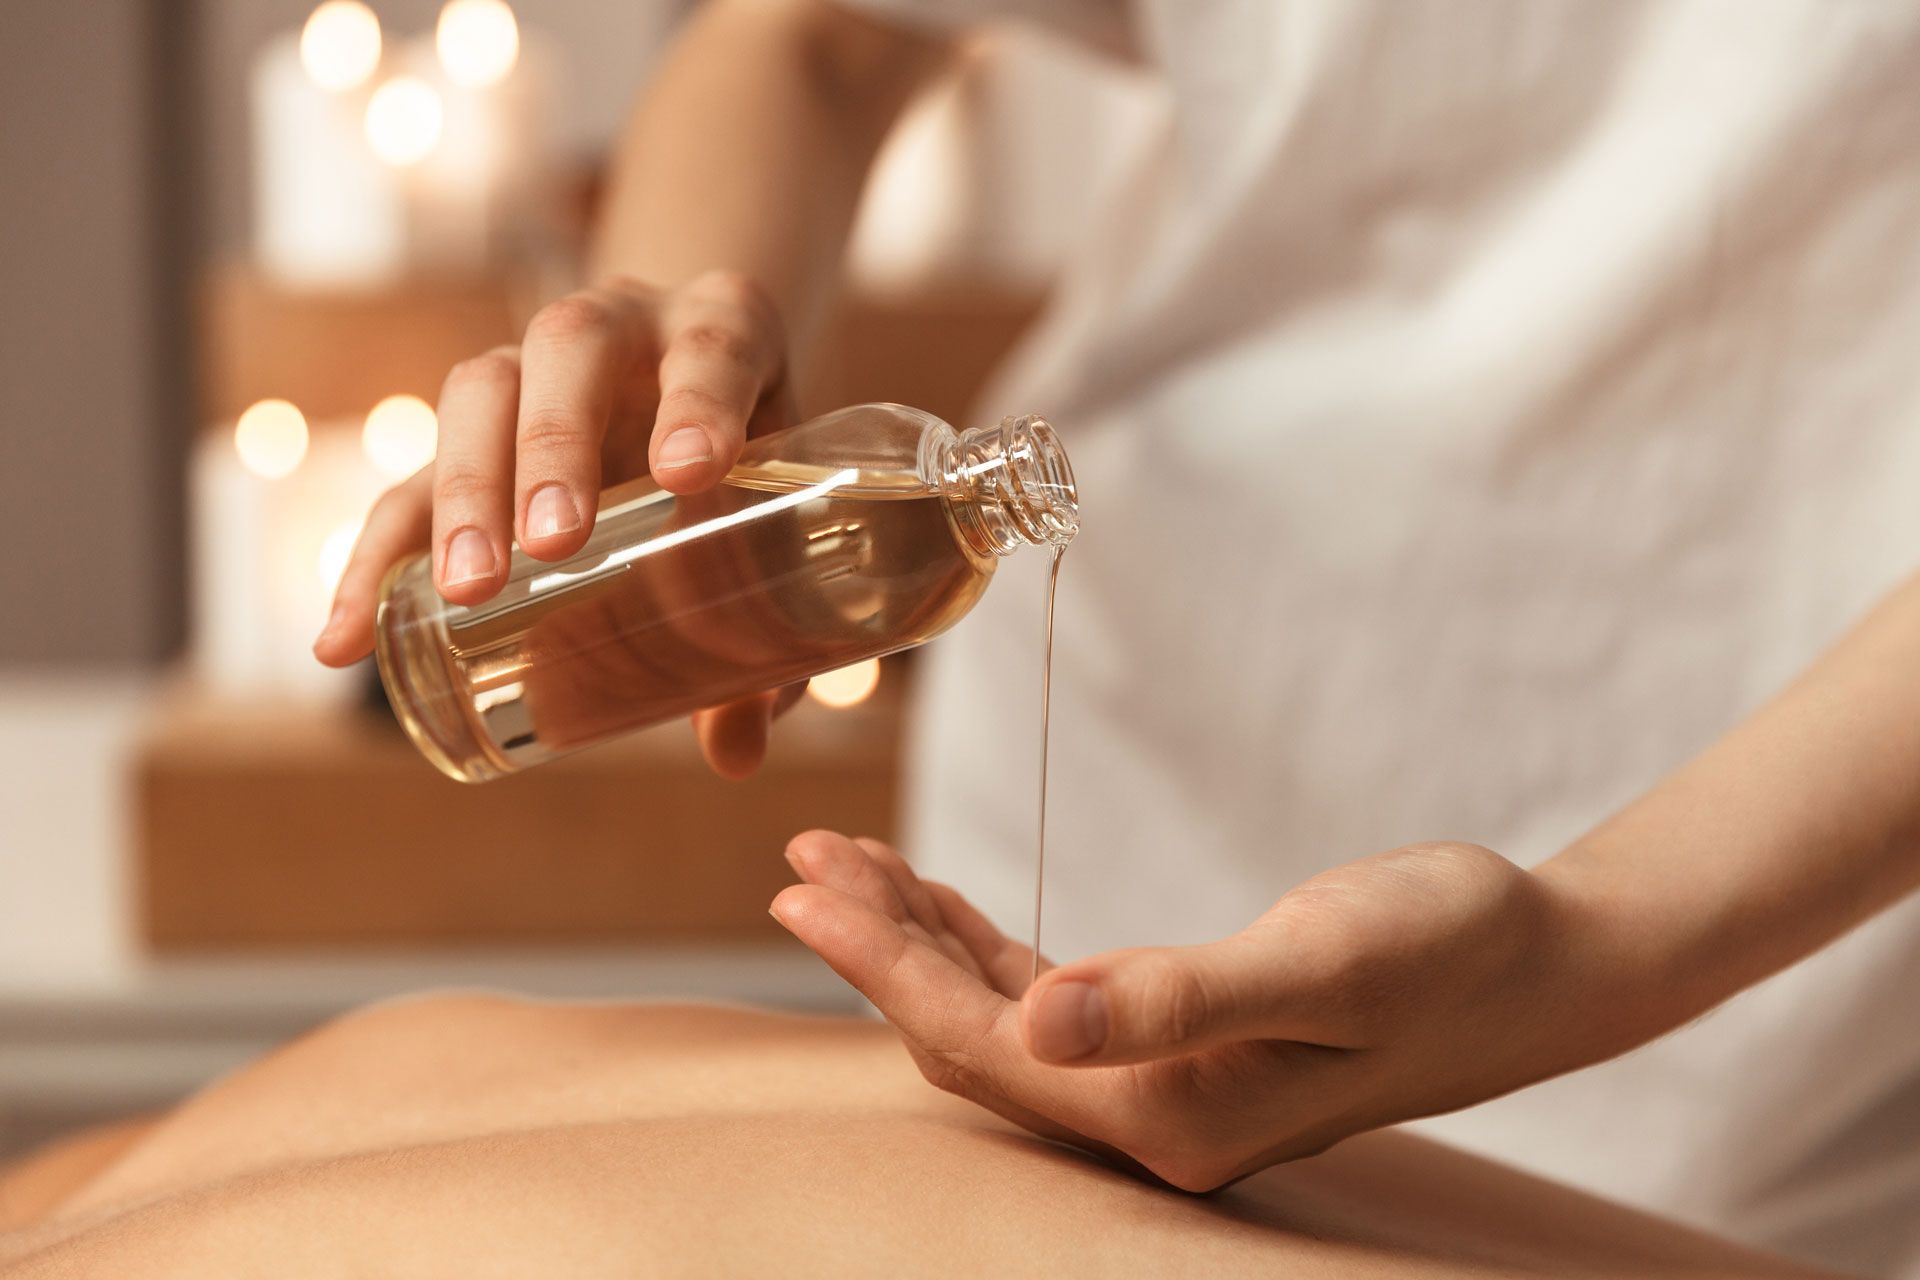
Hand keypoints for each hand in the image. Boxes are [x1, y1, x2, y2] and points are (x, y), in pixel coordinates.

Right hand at [313, 270, 801, 777]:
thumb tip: (739, 755)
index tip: (690, 472)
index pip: (715, 344)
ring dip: (467, 491)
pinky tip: (347, 639)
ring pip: (480, 394)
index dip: (701, 401)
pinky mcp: (469, 431)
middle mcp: (620, 324)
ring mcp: (532, 365)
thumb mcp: (784, 509)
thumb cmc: (754, 452)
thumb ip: (772, 621)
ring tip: (468, 590)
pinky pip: (409, 478)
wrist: (698, 376)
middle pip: (570, 350)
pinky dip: (374, 558)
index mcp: (721, 325)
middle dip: (555, 446)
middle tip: (555, 542)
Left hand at [770, 831, 1610, 1191]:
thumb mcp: (1319, 959)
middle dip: (878, 951)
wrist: (1538, 964)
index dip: (884, 969)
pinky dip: (984, 947)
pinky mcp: (1180, 1044)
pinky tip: (944, 903)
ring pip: (999, 1020)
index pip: (984, 1045)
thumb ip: (1176, 996)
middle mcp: (1152, 1121)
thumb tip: (1041, 1022)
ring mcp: (1163, 1089)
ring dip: (920, 943)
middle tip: (800, 860)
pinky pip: (1050, 1002)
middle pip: (970, 1040)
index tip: (802, 888)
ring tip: (846, 864)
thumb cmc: (1444, 948)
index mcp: (1169, 1114)